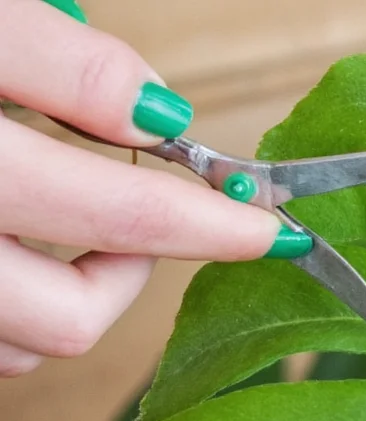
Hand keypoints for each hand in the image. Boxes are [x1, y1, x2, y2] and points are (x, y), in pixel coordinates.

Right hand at [0, 0, 285, 377]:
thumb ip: (60, 64)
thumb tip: (163, 118)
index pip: (119, 215)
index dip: (213, 227)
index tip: (273, 228)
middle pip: (69, 321)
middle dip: (131, 273)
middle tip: (146, 210)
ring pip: (17, 346)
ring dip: (68, 297)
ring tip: (66, 222)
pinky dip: (9, 310)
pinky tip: (7, 245)